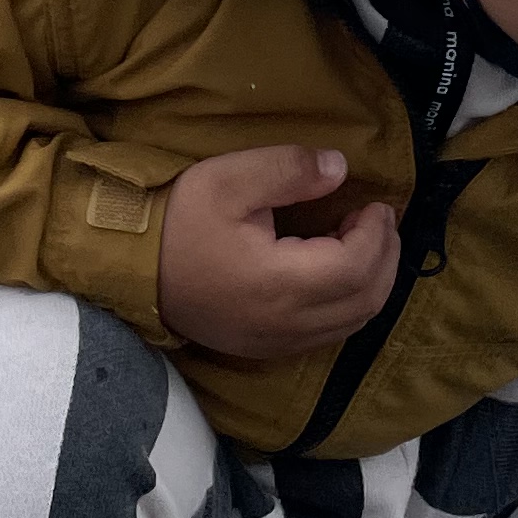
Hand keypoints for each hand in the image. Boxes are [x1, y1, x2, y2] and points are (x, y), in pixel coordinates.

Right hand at [156, 144, 398, 360]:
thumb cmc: (180, 220)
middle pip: (365, 302)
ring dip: (371, 284)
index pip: (356, 267)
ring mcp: (276, 343)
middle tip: (380, 222)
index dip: (377, 234)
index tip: (375, 204)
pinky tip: (337, 274)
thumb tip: (340, 169)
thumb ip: (289, 169)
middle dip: (385, 259)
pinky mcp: (265, 348)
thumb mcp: (230, 178)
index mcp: (280, 283)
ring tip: (364, 243)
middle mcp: (285, 324)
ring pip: (351, 324)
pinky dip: (348, 305)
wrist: (132, 269)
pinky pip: (327, 335)